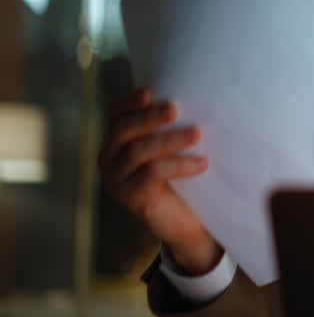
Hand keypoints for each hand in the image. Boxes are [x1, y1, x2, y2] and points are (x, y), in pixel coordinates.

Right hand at [99, 88, 221, 274]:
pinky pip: (152, 174)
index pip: (114, 115)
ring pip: (139, 151)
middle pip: (124, 130)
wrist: (187, 224)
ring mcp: (117, 180)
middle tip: (174, 108)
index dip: (128, 102)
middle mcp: (109, 159)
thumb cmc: (183, 179)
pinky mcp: (131, 198)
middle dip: (149, 117)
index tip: (149, 92)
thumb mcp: (174, 149)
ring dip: (170, 139)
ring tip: (197, 133)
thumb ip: (172, 127)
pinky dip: (179, 164)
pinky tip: (202, 163)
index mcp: (117, 142)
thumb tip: (198, 95)